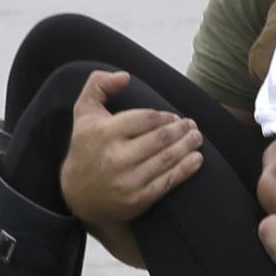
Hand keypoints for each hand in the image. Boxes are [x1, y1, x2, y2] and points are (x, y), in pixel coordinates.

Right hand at [57, 70, 200, 225]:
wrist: (78, 194)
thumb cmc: (86, 147)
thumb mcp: (84, 112)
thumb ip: (99, 84)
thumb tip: (125, 76)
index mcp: (104, 133)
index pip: (145, 119)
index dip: (165, 117)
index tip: (174, 117)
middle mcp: (115, 157)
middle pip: (160, 139)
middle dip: (181, 130)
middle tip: (191, 126)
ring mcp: (127, 180)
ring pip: (167, 159)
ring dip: (187, 147)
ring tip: (197, 138)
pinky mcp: (138, 199)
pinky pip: (168, 182)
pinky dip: (186, 169)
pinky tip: (196, 159)